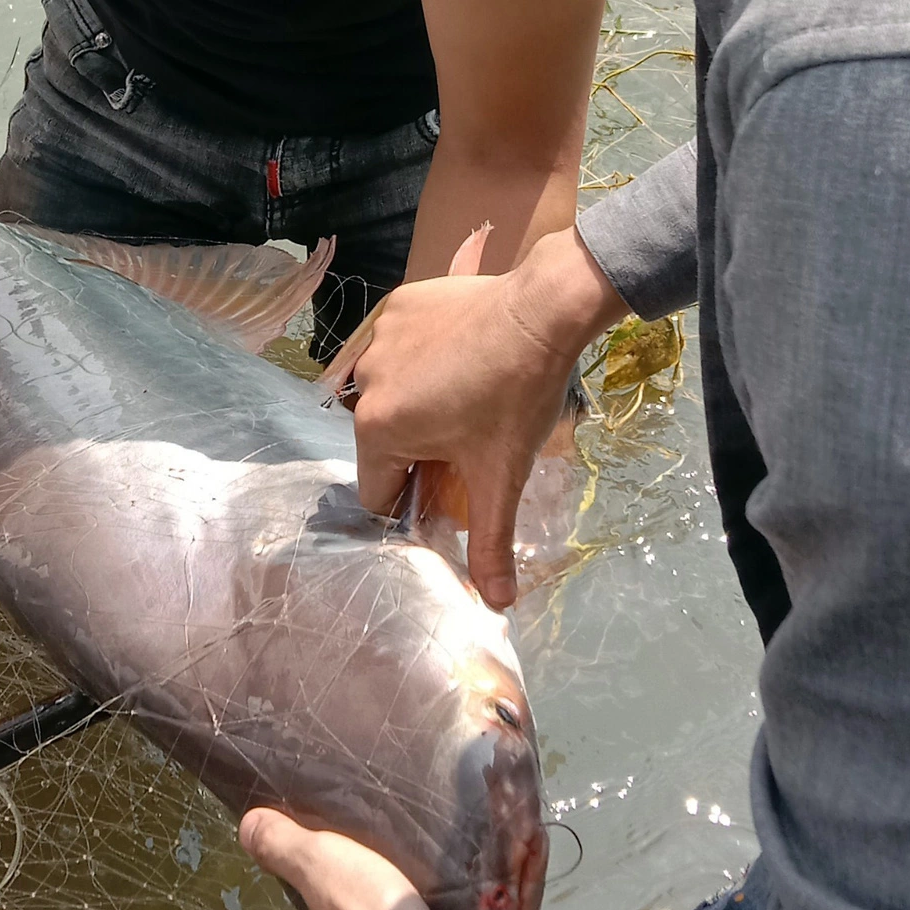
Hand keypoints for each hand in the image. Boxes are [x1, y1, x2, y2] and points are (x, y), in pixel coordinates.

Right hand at [347, 225, 624, 608]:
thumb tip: (496, 604)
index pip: (378, 490)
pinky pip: (401, 347)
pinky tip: (463, 355)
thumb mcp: (503, 475)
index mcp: (379, 428)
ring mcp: (379, 336)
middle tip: (468, 439)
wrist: (544, 309)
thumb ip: (491, 543)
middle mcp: (365, 380)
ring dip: (418, 401)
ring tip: (468, 394)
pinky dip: (423, 356)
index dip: (414, 498)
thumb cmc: (517, 397)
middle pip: (383, 440)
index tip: (452, 484)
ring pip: (391, 392)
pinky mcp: (400, 304)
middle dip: (417, 449)